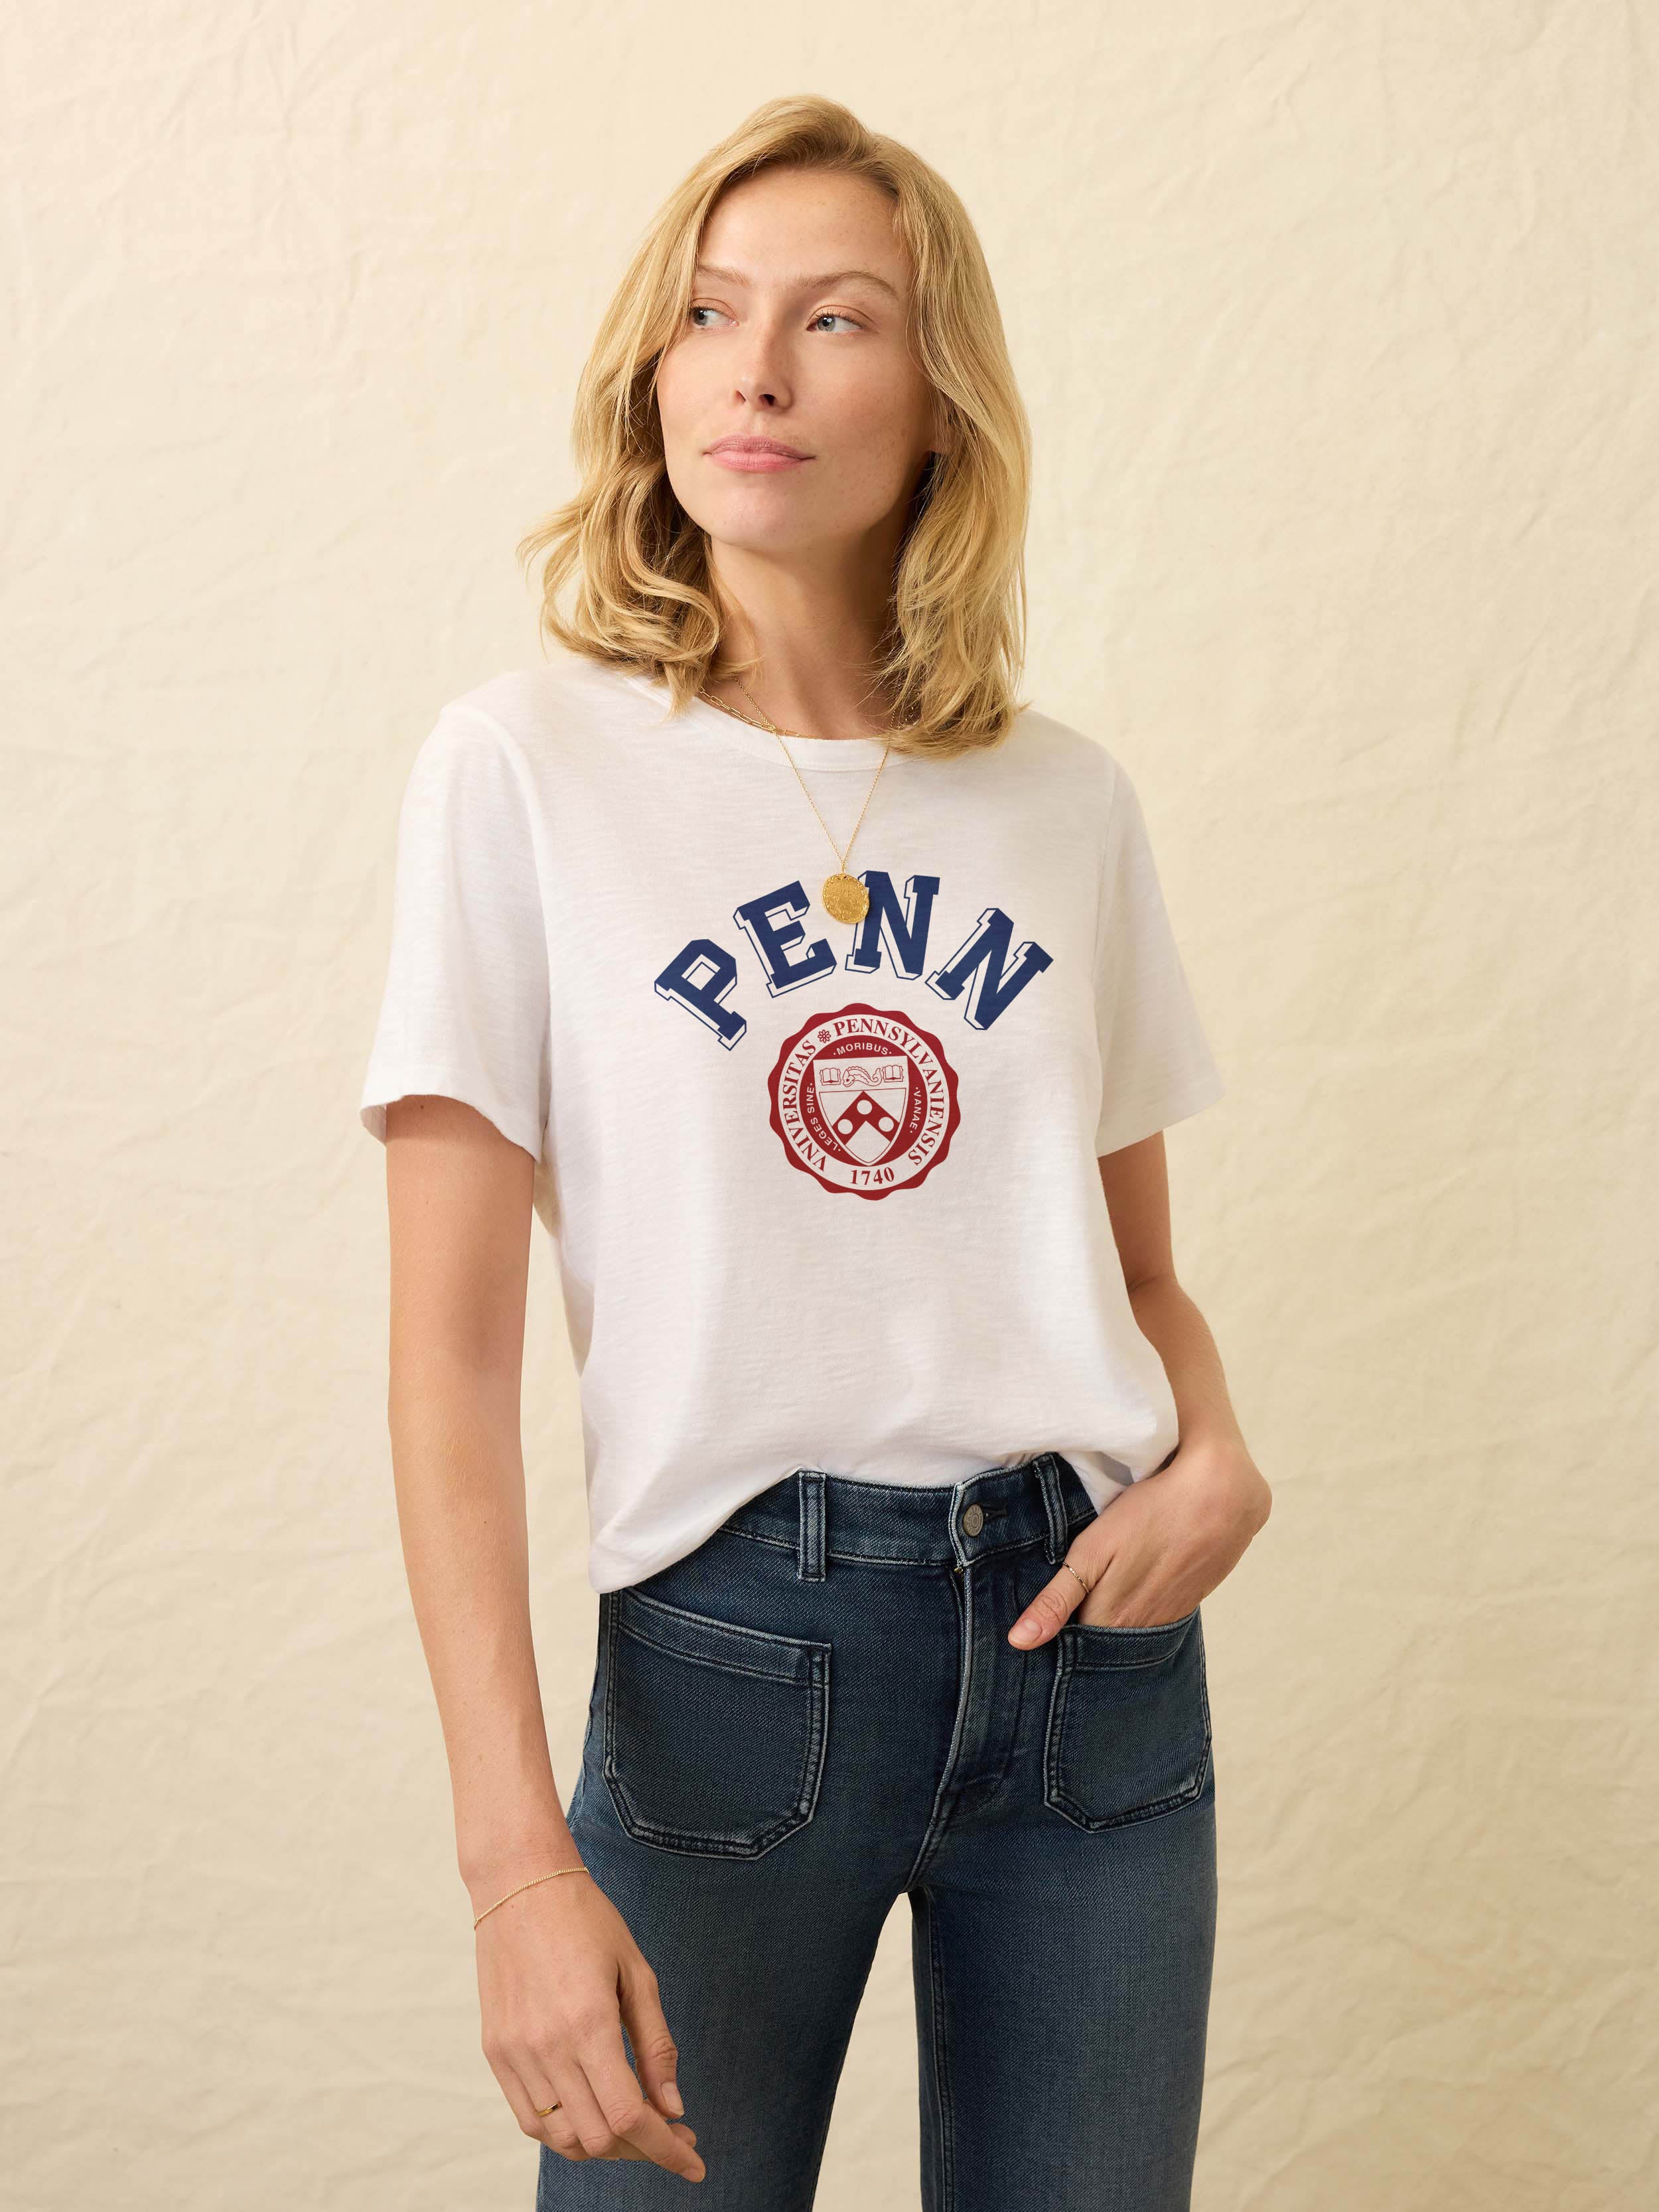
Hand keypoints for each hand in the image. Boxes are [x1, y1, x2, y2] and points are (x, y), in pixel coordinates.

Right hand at [474, 1864, 705, 2182]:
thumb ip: (656, 2045)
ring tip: (635, 2123)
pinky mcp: (495, 2053)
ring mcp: (514, 2054)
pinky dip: (564, 2132)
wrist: (519, 1885)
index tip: (694, 2163)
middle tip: (673, 2132)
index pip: (628, 2118)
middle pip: (599, 2138)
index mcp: (587, 2023)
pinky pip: (530, 2120)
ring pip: (562, 2139)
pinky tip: (592, 2111)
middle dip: (643, 2149)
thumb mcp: (637, 1972)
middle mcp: (546, 2047)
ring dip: (604, 2144)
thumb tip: (674, 2109)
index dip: (666, 2150)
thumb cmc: (587, 1919)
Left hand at [1008, 1438, 1271, 1645]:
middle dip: (1078, 1632)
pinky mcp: (1188, 1601)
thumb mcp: (1092, 1551)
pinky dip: (1137, 1608)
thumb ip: (1056, 1599)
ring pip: (1127, 1630)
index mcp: (1111, 1621)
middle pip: (1099, 1640)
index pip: (1070, 1645)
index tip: (1032, 1627)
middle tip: (1057, 1611)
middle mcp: (1141, 1630)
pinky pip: (1153, 1617)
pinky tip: (1130, 1588)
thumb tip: (1019, 1642)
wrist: (1222, 1496)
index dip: (1052, 1635)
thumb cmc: (1150, 1514)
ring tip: (1090, 1600)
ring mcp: (1169, 1617)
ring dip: (1110, 1620)